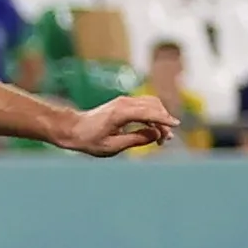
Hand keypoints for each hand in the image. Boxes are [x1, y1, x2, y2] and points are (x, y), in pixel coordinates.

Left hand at [65, 93, 179, 155]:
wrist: (72, 129)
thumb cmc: (89, 140)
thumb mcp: (112, 146)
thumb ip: (136, 139)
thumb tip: (156, 134)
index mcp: (120, 113)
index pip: (148, 112)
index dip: (163, 119)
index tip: (175, 126)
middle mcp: (123, 103)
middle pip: (154, 106)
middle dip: (164, 121)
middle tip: (165, 140)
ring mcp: (123, 101)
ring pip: (151, 104)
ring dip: (160, 118)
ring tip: (161, 137)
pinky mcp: (123, 104)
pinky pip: (145, 106)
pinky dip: (153, 116)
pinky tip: (153, 130)